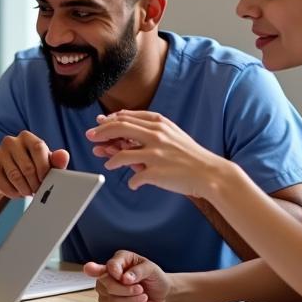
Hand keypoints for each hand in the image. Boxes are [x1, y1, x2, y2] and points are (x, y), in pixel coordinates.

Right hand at [0, 131, 69, 198]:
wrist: (1, 174)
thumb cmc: (27, 166)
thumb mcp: (44, 163)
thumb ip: (56, 161)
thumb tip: (63, 155)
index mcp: (27, 137)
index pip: (39, 148)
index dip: (44, 167)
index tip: (47, 180)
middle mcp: (11, 141)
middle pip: (28, 166)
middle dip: (35, 183)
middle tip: (38, 191)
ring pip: (15, 177)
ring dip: (25, 189)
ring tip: (28, 192)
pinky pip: (3, 183)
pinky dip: (13, 192)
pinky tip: (17, 192)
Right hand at [84, 250, 170, 301]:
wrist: (161, 294)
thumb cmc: (155, 278)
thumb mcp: (151, 269)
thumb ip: (138, 271)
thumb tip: (124, 278)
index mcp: (120, 259)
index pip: (110, 266)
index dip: (115, 273)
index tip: (125, 279)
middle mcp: (110, 274)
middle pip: (107, 286)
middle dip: (126, 291)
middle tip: (141, 289)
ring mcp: (108, 291)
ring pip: (111, 301)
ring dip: (131, 301)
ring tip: (144, 297)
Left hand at [86, 110, 224, 196]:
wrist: (210, 173)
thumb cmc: (189, 155)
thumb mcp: (171, 134)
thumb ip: (149, 130)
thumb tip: (122, 129)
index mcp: (159, 124)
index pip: (126, 117)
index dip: (109, 121)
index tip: (98, 124)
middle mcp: (156, 135)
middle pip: (119, 128)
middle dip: (101, 132)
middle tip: (91, 137)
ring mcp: (156, 154)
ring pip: (121, 154)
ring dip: (110, 159)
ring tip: (107, 164)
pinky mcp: (157, 172)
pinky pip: (134, 178)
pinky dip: (132, 181)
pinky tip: (133, 183)